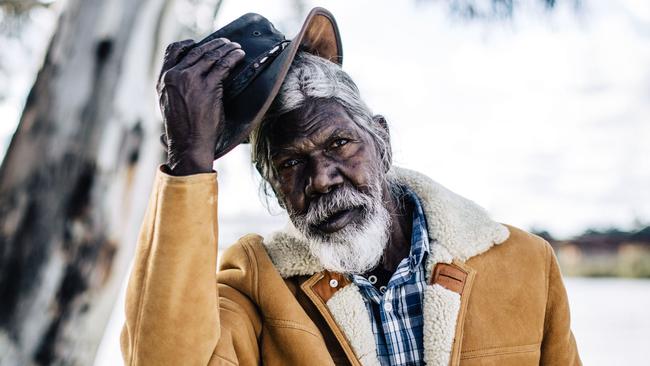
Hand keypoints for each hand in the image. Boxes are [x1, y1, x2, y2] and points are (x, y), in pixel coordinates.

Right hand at [157, 38, 244, 175]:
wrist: (188, 144)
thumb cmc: (182, 130)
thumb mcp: (168, 104)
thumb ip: (174, 89)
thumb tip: (183, 80)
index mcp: (163, 79)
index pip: (173, 51)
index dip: (188, 44)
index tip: (198, 43)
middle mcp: (175, 76)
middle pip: (196, 50)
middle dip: (214, 44)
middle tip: (226, 43)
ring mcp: (191, 80)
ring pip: (211, 55)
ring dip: (226, 48)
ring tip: (235, 48)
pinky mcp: (208, 86)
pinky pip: (223, 65)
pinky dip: (233, 57)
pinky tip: (239, 56)